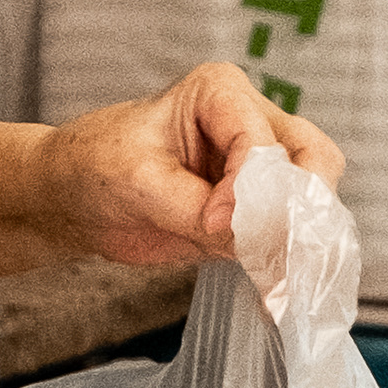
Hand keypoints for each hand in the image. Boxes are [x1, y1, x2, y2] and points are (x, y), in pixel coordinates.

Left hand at [49, 62, 341, 271]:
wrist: (72, 198)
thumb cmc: (93, 166)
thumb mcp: (136, 182)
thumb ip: (197, 208)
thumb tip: (250, 238)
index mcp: (218, 92)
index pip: (259, 140)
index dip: (246, 186)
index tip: (212, 223)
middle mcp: (251, 120)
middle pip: (314, 159)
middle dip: (302, 208)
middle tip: (282, 254)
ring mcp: (259, 167)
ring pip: (313, 198)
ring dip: (302, 240)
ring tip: (280, 280)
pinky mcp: (255, 210)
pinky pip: (290, 234)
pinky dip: (288, 263)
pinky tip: (275, 295)